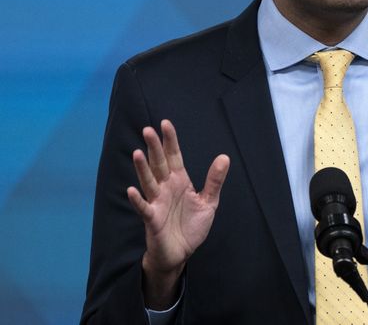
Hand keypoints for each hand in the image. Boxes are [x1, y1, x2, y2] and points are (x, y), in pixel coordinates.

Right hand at [127, 119, 229, 308]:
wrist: (181, 252)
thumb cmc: (191, 226)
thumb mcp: (209, 202)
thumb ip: (214, 180)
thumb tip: (224, 156)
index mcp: (180, 181)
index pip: (174, 157)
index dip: (170, 141)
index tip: (165, 123)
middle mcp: (166, 188)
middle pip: (159, 165)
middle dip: (154, 148)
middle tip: (147, 130)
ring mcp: (157, 203)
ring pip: (149, 182)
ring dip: (142, 169)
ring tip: (137, 153)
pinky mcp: (152, 219)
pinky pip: (144, 208)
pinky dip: (138, 200)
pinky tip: (133, 190)